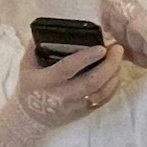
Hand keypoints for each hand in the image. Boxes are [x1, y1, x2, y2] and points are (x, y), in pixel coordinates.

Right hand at [0, 41, 126, 146]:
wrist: (32, 117)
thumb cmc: (31, 87)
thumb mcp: (27, 66)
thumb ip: (35, 48)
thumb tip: (46, 29)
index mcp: (46, 81)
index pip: (68, 68)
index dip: (86, 58)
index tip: (101, 47)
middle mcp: (62, 95)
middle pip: (91, 82)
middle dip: (109, 65)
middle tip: (117, 49)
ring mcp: (75, 106)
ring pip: (101, 92)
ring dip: (114, 74)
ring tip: (119, 58)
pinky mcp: (84, 112)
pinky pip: (103, 100)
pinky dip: (113, 86)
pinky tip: (116, 73)